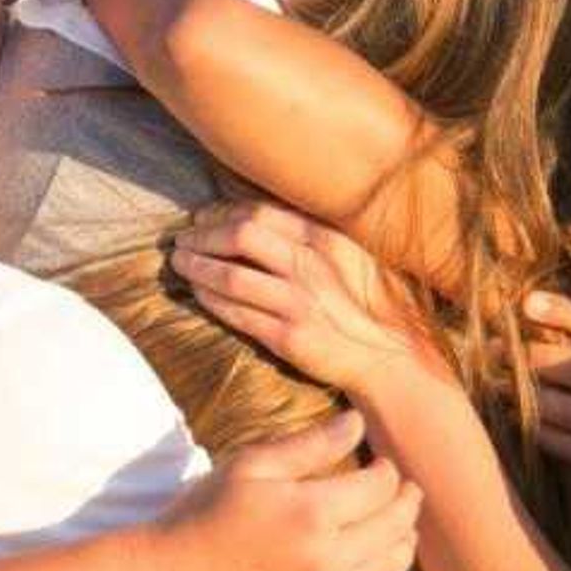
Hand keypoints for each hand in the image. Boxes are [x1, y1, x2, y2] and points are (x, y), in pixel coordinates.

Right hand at [136, 412, 423, 570]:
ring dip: (402, 544)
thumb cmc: (204, 514)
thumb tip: (359, 423)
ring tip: (399, 528)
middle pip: (394, 528)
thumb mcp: (251, 466)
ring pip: (390, 570)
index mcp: (311, 513)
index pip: (379, 488)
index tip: (383, 466)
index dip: (388, 472)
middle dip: (407, 503)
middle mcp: (325, 561)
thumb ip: (309, 445)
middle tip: (407, 491)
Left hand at [169, 201, 438, 400]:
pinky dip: (211, 299)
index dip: (223, 212)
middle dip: (203, 234)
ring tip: (180, 262)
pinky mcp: (287, 336)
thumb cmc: (371, 304)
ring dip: (197, 266)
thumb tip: (263, 218)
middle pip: (241, 235)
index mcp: (326, 238)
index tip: (202, 216)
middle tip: (182, 238)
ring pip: (231, 274)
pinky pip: (237, 313)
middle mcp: (312, 265)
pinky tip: (198, 292)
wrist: (390, 358)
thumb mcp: (352, 256)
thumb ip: (313, 236)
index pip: (261, 212)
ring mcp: (299, 301)